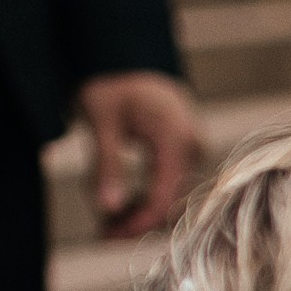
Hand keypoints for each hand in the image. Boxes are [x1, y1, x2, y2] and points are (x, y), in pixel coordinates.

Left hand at [77, 71, 202, 237]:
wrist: (128, 53)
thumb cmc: (112, 81)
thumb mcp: (102, 121)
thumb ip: (106, 166)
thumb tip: (108, 211)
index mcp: (176, 138)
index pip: (161, 200)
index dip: (134, 224)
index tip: (103, 236)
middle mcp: (193, 148)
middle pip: (169, 205)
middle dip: (134, 223)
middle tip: (98, 233)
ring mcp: (192, 151)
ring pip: (169, 199)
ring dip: (138, 214)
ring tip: (103, 220)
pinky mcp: (185, 154)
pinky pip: (169, 186)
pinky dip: (145, 198)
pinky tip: (119, 204)